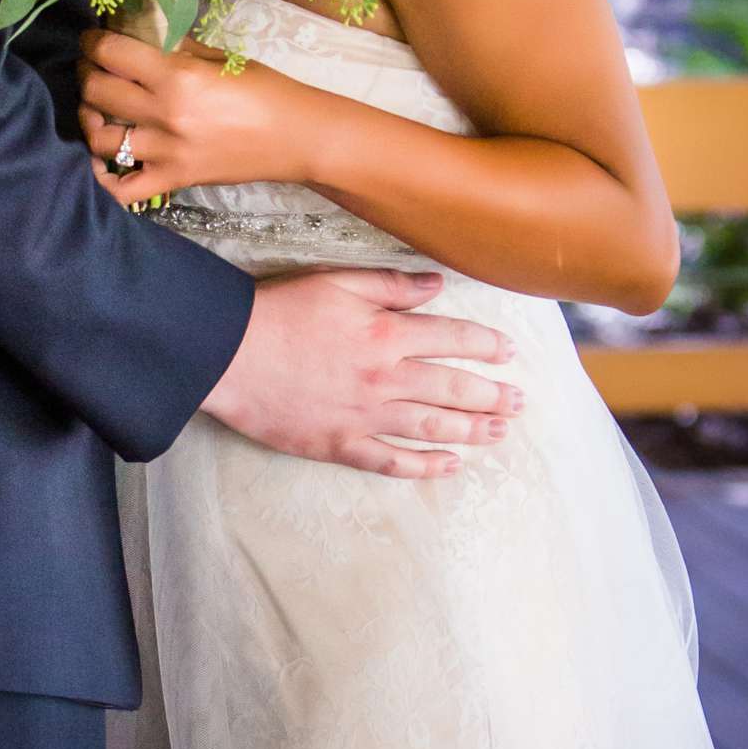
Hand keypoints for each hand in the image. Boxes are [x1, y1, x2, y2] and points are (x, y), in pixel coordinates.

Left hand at [78, 28, 305, 203]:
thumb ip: (176, 49)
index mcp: (177, 76)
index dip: (92, 42)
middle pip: (97, 91)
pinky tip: (99, 160)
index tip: (91, 40)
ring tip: (95, 108)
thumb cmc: (265, 90)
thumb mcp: (220, 58)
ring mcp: (166, 152)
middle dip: (86, 73)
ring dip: (88, 117)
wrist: (297, 137)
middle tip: (91, 67)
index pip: (112, 53)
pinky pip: (122, 189)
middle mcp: (165, 114)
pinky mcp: (173, 180)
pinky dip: (102, 177)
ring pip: (99, 137)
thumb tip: (140, 37)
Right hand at [204, 267, 523, 479]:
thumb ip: (391, 284)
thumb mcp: (337, 282)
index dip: (486, 345)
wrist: (229, 354)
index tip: (509, 352)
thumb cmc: (279, 311)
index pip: (452, 339)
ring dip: (472, 430)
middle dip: (491, 395)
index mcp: (386, 334)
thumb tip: (438, 285)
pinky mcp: (341, 444)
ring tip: (500, 431)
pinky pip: (392, 462)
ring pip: (432, 427)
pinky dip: (425, 466)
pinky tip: (450, 466)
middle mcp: (385, 378)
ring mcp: (365, 416)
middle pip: (452, 389)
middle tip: (519, 401)